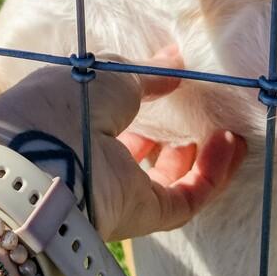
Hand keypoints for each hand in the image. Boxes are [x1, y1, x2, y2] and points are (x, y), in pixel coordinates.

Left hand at [0, 48, 245, 241]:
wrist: (46, 159)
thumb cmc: (68, 101)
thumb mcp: (110, 73)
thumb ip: (148, 73)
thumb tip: (176, 61)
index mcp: (75, 114)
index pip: (111, 109)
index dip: (143, 94)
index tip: (175, 78)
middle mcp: (94, 153)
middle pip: (138, 148)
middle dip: (172, 130)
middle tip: (205, 109)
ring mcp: (117, 187)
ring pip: (167, 179)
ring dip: (201, 156)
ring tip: (227, 129)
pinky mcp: (140, 214)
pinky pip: (185, 197)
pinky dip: (212, 174)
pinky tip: (230, 144)